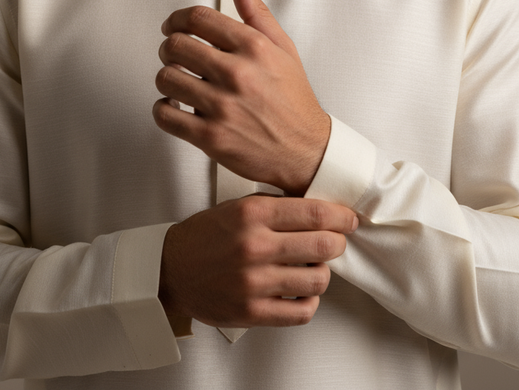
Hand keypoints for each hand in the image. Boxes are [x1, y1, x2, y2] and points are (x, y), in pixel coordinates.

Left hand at [152, 0, 330, 195]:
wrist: (306, 151)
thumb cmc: (294, 101)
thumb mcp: (283, 49)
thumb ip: (257, 14)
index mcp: (254, 48)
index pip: (197, 18)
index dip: (176, 18)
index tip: (172, 25)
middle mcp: (237, 74)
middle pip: (175, 45)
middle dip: (169, 48)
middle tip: (174, 55)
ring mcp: (222, 106)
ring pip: (166, 78)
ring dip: (167, 79)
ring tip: (179, 83)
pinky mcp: (211, 137)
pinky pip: (165, 115)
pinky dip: (163, 110)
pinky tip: (176, 108)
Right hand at [158, 195, 357, 327]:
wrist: (170, 270)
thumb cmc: (204, 238)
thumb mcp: (236, 207)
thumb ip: (275, 207)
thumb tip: (319, 210)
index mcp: (251, 215)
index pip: (314, 213)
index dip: (340, 217)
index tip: (348, 220)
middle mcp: (253, 247)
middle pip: (323, 246)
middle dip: (337, 243)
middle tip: (335, 242)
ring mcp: (253, 282)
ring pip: (318, 280)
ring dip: (322, 273)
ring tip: (313, 268)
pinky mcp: (252, 312)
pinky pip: (302, 311)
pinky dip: (309, 301)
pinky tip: (301, 292)